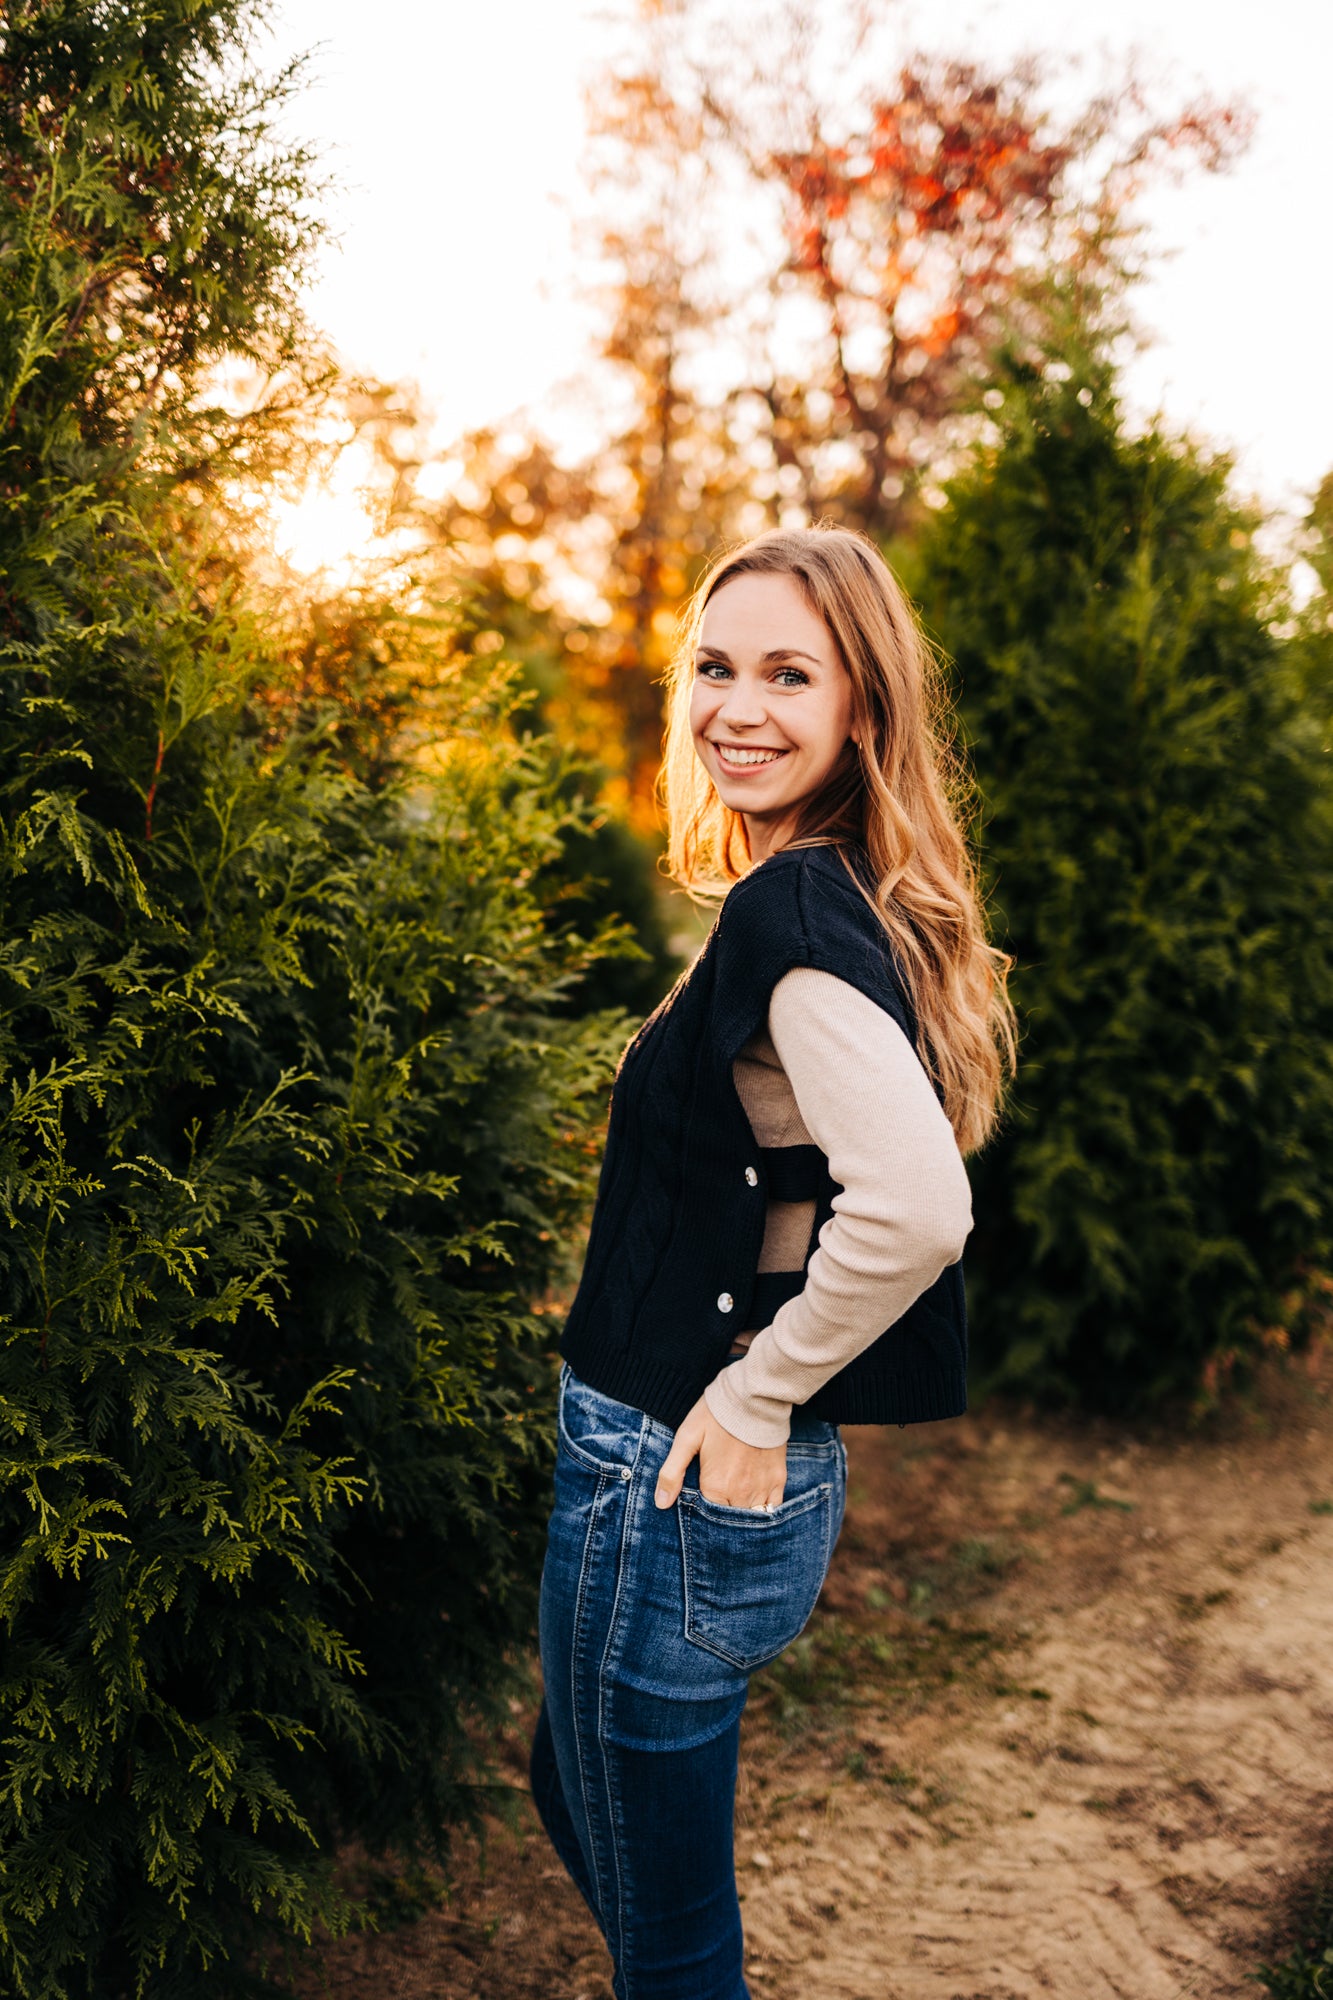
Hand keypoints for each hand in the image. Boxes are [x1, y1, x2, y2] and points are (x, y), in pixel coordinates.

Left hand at [654, 1394, 787, 1511]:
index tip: (698, 1516)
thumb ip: (672, 1472)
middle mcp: (739, 1494)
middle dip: (721, 1524)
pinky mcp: (778, 1480)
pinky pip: (772, 1510)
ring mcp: (761, 1488)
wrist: (755, 1397)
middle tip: (715, 1515)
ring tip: (733, 1513)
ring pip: (751, 1520)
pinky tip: (755, 1508)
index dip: (701, 1521)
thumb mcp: (687, 1437)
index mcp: (715, 1486)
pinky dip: (763, 1514)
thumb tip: (660, 1502)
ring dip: (741, 1520)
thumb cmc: (717, 1415)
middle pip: (729, 1524)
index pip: (707, 1521)